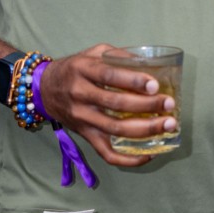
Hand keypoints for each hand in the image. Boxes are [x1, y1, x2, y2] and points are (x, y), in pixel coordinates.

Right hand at [37, 45, 177, 167]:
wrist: (44, 89)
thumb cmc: (75, 68)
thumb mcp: (93, 53)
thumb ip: (118, 56)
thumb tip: (150, 62)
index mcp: (84, 70)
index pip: (110, 75)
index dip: (134, 80)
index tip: (155, 85)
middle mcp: (81, 94)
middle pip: (116, 103)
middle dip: (147, 105)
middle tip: (170, 104)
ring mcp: (82, 118)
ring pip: (115, 128)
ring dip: (145, 130)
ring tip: (168, 126)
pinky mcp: (85, 135)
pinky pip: (106, 153)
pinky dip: (128, 159)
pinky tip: (149, 154)